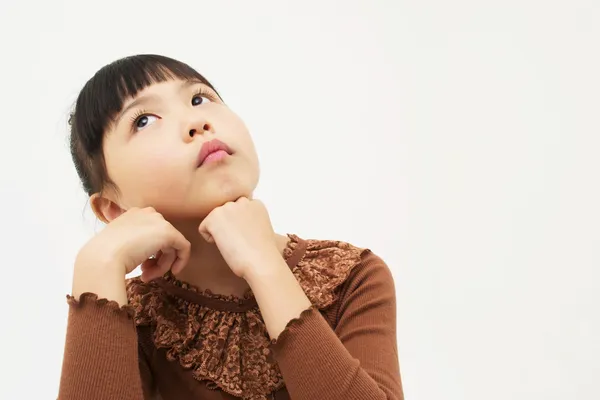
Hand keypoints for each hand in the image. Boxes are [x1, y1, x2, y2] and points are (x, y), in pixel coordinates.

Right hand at [76, 207, 190, 281]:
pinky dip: (181, 261)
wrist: (103, 258)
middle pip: (161, 240)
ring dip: (161, 265)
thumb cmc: (104, 255)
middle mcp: (148, 214)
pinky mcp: (169, 233)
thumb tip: (144, 255)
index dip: (149, 253)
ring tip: (148, 276)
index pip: (150, 234)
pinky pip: (184, 247)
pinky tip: (173, 272)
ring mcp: (159, 222)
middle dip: (156, 260)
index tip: (142, 267)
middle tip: (146, 275)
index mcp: (134, 214)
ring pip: (170, 247)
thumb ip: (134, 244)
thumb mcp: (118, 244)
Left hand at [198, 197, 280, 279]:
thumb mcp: (261, 228)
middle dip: (227, 226)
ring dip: (220, 232)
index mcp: (255, 203)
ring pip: (214, 219)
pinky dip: (211, 239)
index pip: (237, 211)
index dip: (239, 226)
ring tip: (235, 243)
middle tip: (240, 241)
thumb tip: (235, 224)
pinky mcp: (214, 217)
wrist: (261, 261)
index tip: (247, 237)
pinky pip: (203, 228)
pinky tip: (226, 245)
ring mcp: (228, 207)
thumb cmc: (262, 253)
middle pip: (224, 213)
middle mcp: (241, 201)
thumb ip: (249, 219)